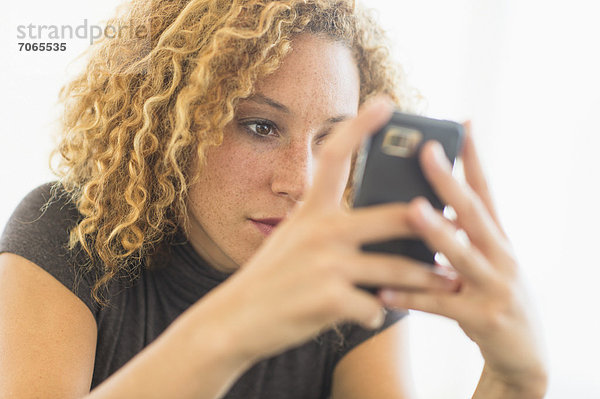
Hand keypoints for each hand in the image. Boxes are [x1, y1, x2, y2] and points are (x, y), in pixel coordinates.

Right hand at [198, 97, 458, 362]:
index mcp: (310, 211)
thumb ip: (330, 229)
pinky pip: (375, 306)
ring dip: (426, 280)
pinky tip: (372, 313)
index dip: (361, 126)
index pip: (336, 155)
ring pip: (397, 269)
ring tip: (447, 281)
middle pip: (395, 216)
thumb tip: (382, 229)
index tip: (386, 102)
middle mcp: (320, 231)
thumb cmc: (270, 278)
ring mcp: (326, 265)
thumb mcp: (293, 241)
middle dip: (431, 223)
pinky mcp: (330, 300)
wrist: (233, 321)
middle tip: (458, 225)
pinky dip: (378, 312)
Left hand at [379, 122, 547, 394]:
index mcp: (497, 239)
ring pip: (461, 255)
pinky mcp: (482, 319)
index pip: (485, 191)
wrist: (526, 354)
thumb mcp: (485, 261)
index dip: (474, 158)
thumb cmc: (493, 297)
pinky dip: (412, 298)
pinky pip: (440, 306)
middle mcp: (501, 256)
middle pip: (473, 213)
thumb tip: (416, 207)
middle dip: (450, 181)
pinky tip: (385, 290)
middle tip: (427, 152)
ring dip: (437, 232)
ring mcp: (495, 287)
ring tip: (412, 210)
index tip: (461, 124)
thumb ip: (459, 237)